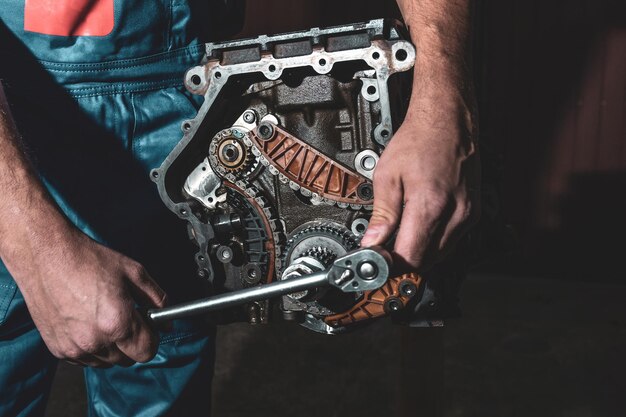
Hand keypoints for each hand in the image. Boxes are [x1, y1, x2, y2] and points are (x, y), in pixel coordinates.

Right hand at [12, 229, 166, 366]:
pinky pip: (85, 359)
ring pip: (107, 361)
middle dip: (133, 342)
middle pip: (128, 359)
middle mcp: (95, 341)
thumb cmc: (89, 260)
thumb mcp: (135, 272)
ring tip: (103, 317)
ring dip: (112, 347)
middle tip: (126, 318)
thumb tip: (167, 321)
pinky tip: (87, 322)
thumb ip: (157, 299)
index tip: (149, 327)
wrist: (47, 255)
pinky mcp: (58, 349)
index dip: (152, 338)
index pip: (147, 352)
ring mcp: (74, 348)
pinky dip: (91, 347)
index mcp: (118, 323)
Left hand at [361, 91, 479, 271]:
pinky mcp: (474, 212)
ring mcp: (468, 214)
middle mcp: (455, 213)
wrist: (448, 119)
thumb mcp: (387, 175)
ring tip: (399, 239)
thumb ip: (381, 214)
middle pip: (426, 261)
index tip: (376, 260)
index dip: (390, 264)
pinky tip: (419, 229)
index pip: (410, 257)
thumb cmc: (420, 139)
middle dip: (402, 261)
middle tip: (383, 251)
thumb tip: (372, 243)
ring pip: (441, 255)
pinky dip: (434, 242)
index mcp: (430, 205)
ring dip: (419, 253)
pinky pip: (452, 241)